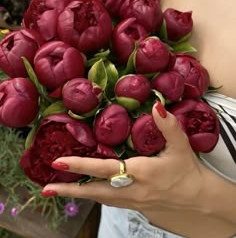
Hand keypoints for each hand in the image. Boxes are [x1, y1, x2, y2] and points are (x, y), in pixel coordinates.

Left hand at [41, 102, 206, 211]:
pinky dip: (93, 196)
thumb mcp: (180, 145)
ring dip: (78, 194)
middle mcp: (132, 189)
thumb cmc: (187, 171)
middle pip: (96, 191)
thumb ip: (167, 125)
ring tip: (59, 190)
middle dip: (70, 189)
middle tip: (48, 187)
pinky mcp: (134, 205)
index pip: (105, 168)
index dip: (81, 165)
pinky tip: (85, 191)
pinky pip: (109, 201)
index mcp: (141, 172)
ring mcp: (132, 201)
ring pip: (100, 198)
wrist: (197, 197)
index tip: (60, 162)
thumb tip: (156, 106)